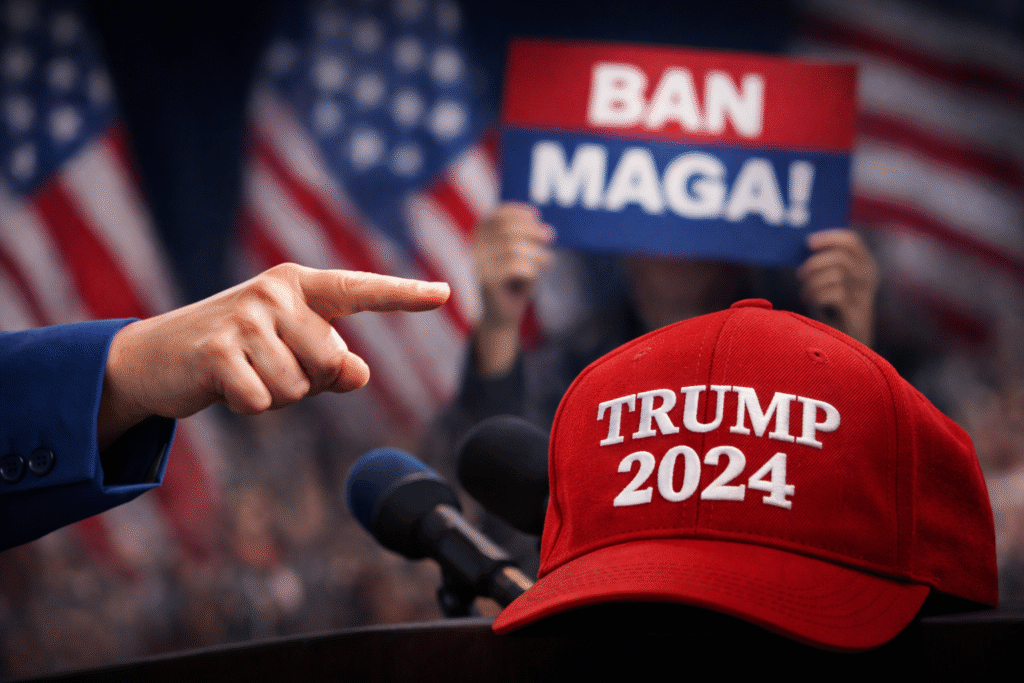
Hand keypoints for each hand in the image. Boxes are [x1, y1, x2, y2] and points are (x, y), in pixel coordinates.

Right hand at [98, 263, 449, 447]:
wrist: (155, 358)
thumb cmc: (239, 353)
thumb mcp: (290, 353)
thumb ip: (332, 363)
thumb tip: (359, 372)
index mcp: (300, 285)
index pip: (359, 290)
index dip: (403, 295)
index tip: (445, 293)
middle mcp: (275, 292)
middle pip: (332, 361)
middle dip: (308, 381)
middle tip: (266, 367)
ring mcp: (245, 318)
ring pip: (299, 388)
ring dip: (275, 395)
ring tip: (244, 373)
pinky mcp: (217, 351)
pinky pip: (263, 401)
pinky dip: (248, 406)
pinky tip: (224, 386)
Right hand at [472, 202, 555, 375]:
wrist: (503, 316)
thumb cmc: (514, 282)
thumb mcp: (521, 254)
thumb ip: (525, 238)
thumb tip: (541, 227)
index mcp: (479, 238)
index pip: (497, 215)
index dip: (518, 212)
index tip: (537, 216)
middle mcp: (474, 248)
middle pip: (506, 229)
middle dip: (532, 230)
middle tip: (551, 237)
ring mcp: (478, 264)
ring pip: (513, 247)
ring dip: (536, 253)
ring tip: (548, 260)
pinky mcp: (486, 281)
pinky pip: (514, 266)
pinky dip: (532, 268)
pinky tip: (536, 274)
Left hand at [797, 229, 878, 347]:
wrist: (846, 341)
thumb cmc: (832, 306)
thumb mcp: (831, 280)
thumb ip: (825, 263)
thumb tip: (805, 245)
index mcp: (865, 264)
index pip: (852, 241)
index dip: (829, 238)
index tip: (807, 242)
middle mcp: (868, 276)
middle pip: (840, 258)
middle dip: (814, 264)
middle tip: (800, 274)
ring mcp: (864, 294)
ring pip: (836, 274)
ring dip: (813, 283)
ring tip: (807, 293)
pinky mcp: (856, 313)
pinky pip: (834, 294)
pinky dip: (816, 296)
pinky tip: (812, 302)